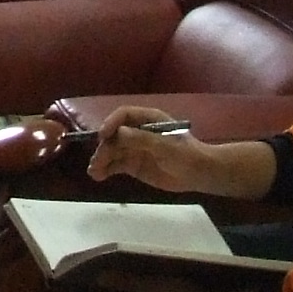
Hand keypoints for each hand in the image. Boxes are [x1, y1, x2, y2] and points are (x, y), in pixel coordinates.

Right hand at [88, 108, 210, 194]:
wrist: (198, 174)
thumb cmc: (186, 154)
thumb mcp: (165, 145)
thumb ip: (142, 139)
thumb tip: (118, 133)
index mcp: (148, 119)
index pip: (124, 116)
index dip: (111, 123)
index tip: (103, 136)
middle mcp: (137, 131)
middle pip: (114, 135)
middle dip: (104, 147)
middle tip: (97, 162)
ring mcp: (134, 148)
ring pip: (112, 151)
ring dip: (101, 159)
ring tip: (94, 172)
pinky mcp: (133, 164)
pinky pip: (115, 165)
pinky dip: (106, 169)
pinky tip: (98, 176)